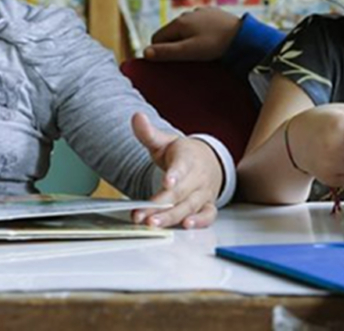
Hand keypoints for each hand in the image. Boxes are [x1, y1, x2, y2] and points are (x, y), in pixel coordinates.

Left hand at [130, 113, 221, 228]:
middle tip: (143, 215)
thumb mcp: (165, 142)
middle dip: (161, 205)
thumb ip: (149, 133)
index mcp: (188, 158)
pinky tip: (186, 226)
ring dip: (172, 217)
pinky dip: (200, 222)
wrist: (207, 161)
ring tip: (154, 223)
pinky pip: (207, 215)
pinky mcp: (207, 205)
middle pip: (180, 192)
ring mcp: (204, 192)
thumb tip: (136, 117)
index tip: (167, 182)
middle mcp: (198, 176)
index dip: (175, 174)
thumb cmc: (182, 154)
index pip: (182, 166)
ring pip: (189, 207)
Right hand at [144, 7, 241, 60]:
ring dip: (186, 39)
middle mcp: (187, 13)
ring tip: (199, 51)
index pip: (157, 38)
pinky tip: (209, 41)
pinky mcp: (212, 13)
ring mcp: (200, 11)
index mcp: (179, 22)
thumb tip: (145, 53)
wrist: (244, 35)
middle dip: (173, 45)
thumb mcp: (189, 52)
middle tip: (186, 59)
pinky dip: (199, 33)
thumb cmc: (216, 45)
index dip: (159, 51)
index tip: (169, 62)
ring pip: (185, 28)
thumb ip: (167, 52)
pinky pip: (198, 24)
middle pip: (170, 32)